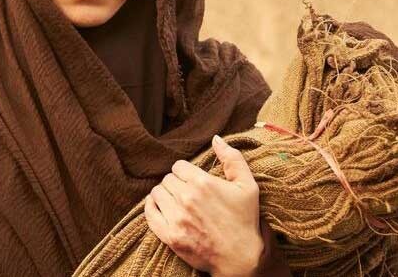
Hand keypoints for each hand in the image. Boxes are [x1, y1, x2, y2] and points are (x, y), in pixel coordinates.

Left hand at [144, 135, 263, 276]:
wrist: (241, 258)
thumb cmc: (245, 220)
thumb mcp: (247, 186)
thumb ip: (232, 158)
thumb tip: (216, 138)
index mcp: (202, 183)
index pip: (178, 166)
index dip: (185, 172)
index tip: (192, 180)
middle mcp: (186, 198)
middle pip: (167, 179)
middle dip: (175, 183)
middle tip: (186, 193)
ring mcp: (176, 218)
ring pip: (157, 193)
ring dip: (164, 195)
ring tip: (175, 201)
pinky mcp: (170, 235)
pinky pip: (150, 213)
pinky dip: (152, 207)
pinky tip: (160, 206)